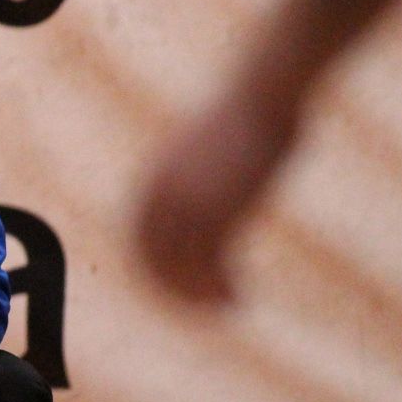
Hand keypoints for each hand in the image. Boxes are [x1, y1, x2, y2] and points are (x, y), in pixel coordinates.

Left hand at [135, 84, 302, 305]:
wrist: (263, 93)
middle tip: (203, 308)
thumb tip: (212, 185)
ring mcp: (188, 203)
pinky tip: (239, 299)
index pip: (138, 237)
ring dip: (200, 296)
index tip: (181, 285)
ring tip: (226, 308)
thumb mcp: (212, 147)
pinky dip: (220, 289)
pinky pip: (210, 266)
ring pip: (180, 268)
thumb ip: (200, 173)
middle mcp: (162, 193)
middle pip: (152, 258)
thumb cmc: (248, 113)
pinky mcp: (218, 211)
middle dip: (175, 289)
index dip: (155, 266)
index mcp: (154, 177)